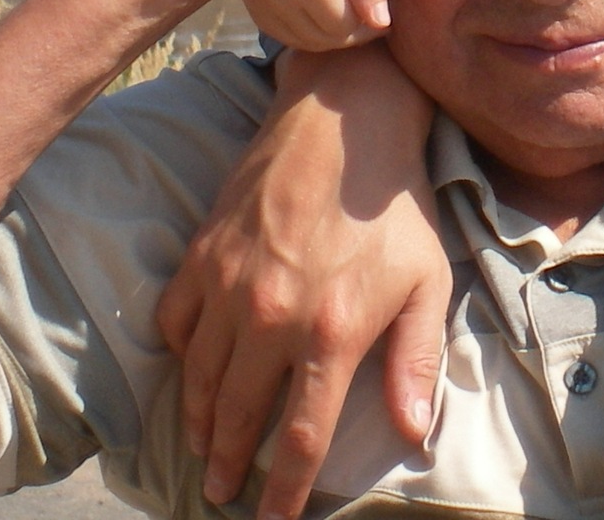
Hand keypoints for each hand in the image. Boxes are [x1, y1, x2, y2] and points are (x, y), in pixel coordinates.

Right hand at [157, 46, 450, 519]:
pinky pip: (175, 321)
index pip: (302, 438)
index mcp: (332, 333)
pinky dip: (177, 352)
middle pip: (238, 418)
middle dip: (229, 465)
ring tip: (202, 447)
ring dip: (198, 421)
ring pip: (199, 378)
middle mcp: (272, 319)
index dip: (284, 491)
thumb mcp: (428, 281)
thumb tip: (414, 433)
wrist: (347, 121)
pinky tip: (189, 366)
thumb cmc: (396, 203)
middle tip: (220, 491)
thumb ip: (415, 360)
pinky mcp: (204, 253)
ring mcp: (230, 286)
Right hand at [229, 0, 391, 44]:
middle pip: (323, 41)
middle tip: (367, 13)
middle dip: (350, 34)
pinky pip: (275, 29)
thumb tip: (383, 24)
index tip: (384, 15)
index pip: (347, 32)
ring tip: (344, 11)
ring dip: (324, 35)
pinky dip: (298, 29)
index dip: (370, 27)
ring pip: (299, 40)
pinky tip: (313, 8)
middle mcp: (280, 0)